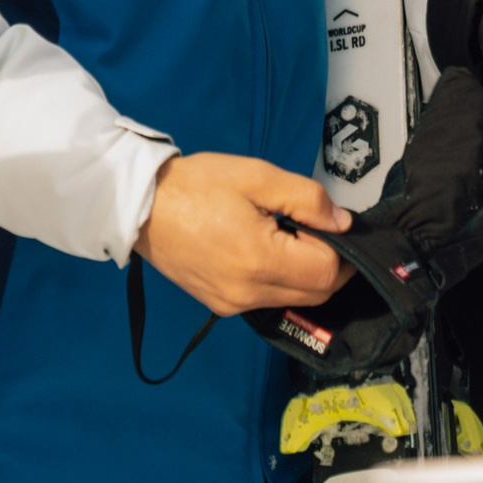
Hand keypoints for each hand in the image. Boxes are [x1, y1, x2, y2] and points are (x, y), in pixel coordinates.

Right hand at [141, 152, 350, 315]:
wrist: (140, 206)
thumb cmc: (198, 185)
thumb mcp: (258, 176)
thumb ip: (307, 199)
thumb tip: (343, 223)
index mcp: (260, 261)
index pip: (327, 271)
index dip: (342, 247)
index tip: (332, 222)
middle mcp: (249, 294)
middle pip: (317, 293)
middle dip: (331, 264)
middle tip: (317, 228)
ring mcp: (233, 305)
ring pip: (295, 300)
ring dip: (307, 274)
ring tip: (289, 235)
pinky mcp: (221, 306)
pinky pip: (269, 300)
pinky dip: (282, 280)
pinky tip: (268, 251)